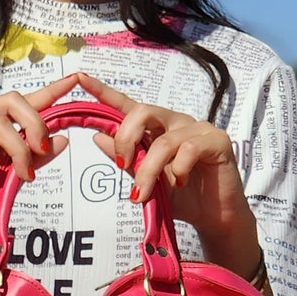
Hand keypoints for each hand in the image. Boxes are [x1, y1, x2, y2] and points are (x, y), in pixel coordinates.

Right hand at [0, 73, 81, 250]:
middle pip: (13, 100)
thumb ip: (38, 157)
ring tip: (23, 172)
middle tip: (42, 150)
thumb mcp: (17, 175)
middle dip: (35, 123)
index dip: (51, 90)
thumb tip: (63, 139)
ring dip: (18, 147)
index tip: (73, 82)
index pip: (27, 101)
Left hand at [73, 73, 259, 270]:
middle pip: (143, 111)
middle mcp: (175, 122)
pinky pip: (188, 150)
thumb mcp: (147, 181)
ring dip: (148, 171)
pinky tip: (182, 183)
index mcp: (156, 128)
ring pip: (163, 141)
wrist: (214, 216)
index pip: (128, 106)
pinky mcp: (217, 140)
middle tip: (122, 167)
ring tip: (143, 195)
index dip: (104, 91)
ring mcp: (197, 129)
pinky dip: (178, 171)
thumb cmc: (182, 196)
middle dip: (125, 139)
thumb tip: (97, 137)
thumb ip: (126, 160)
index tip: (80, 79)